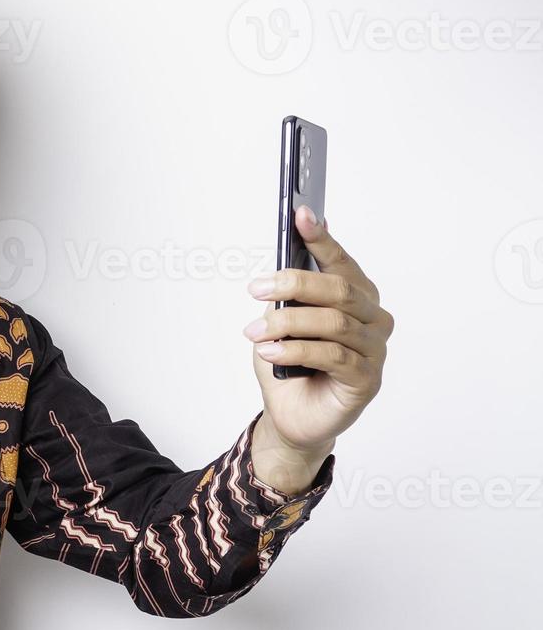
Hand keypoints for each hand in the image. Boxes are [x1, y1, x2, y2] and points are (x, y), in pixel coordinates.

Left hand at [243, 204, 393, 490]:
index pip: (340, 262)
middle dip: (293, 284)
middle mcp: (372, 319)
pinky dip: (295, 350)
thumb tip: (282, 272)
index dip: (321, 238)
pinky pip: (333, 356)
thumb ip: (287, 298)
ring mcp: (374, 350)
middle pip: (339, 290)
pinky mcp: (367, 380)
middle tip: (256, 288)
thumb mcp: (280, 323)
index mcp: (356, 297)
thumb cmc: (288, 364)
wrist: (291, 415)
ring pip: (334, 323)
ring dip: (287, 324)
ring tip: (255, 332)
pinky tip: (270, 351)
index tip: (301, 215)